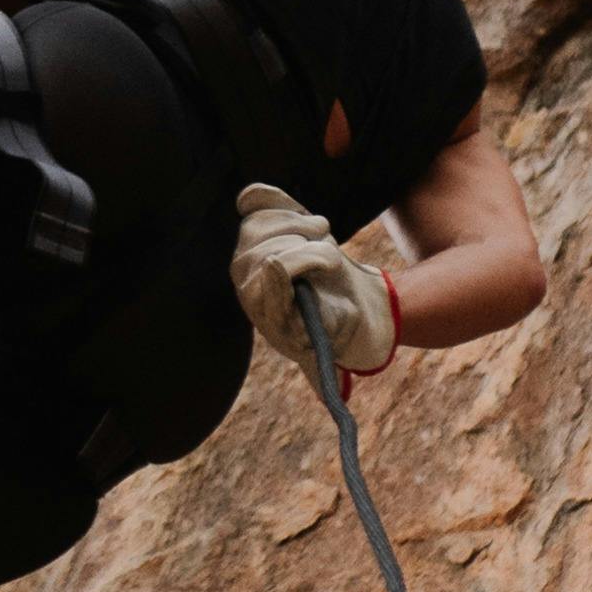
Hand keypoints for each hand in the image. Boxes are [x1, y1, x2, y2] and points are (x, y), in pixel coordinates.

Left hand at [231, 182, 396, 379]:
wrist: (345, 300)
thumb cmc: (342, 323)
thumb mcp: (342, 338)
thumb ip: (327, 346)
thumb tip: (333, 394)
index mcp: (265, 314)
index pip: (267, 282)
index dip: (288, 270)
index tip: (311, 261)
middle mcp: (247, 284)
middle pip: (270, 248)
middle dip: (312, 248)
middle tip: (333, 257)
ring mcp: (247, 253)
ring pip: (265, 222)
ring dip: (304, 225)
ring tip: (325, 240)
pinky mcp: (255, 227)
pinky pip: (256, 200)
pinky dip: (273, 197)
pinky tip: (298, 210)